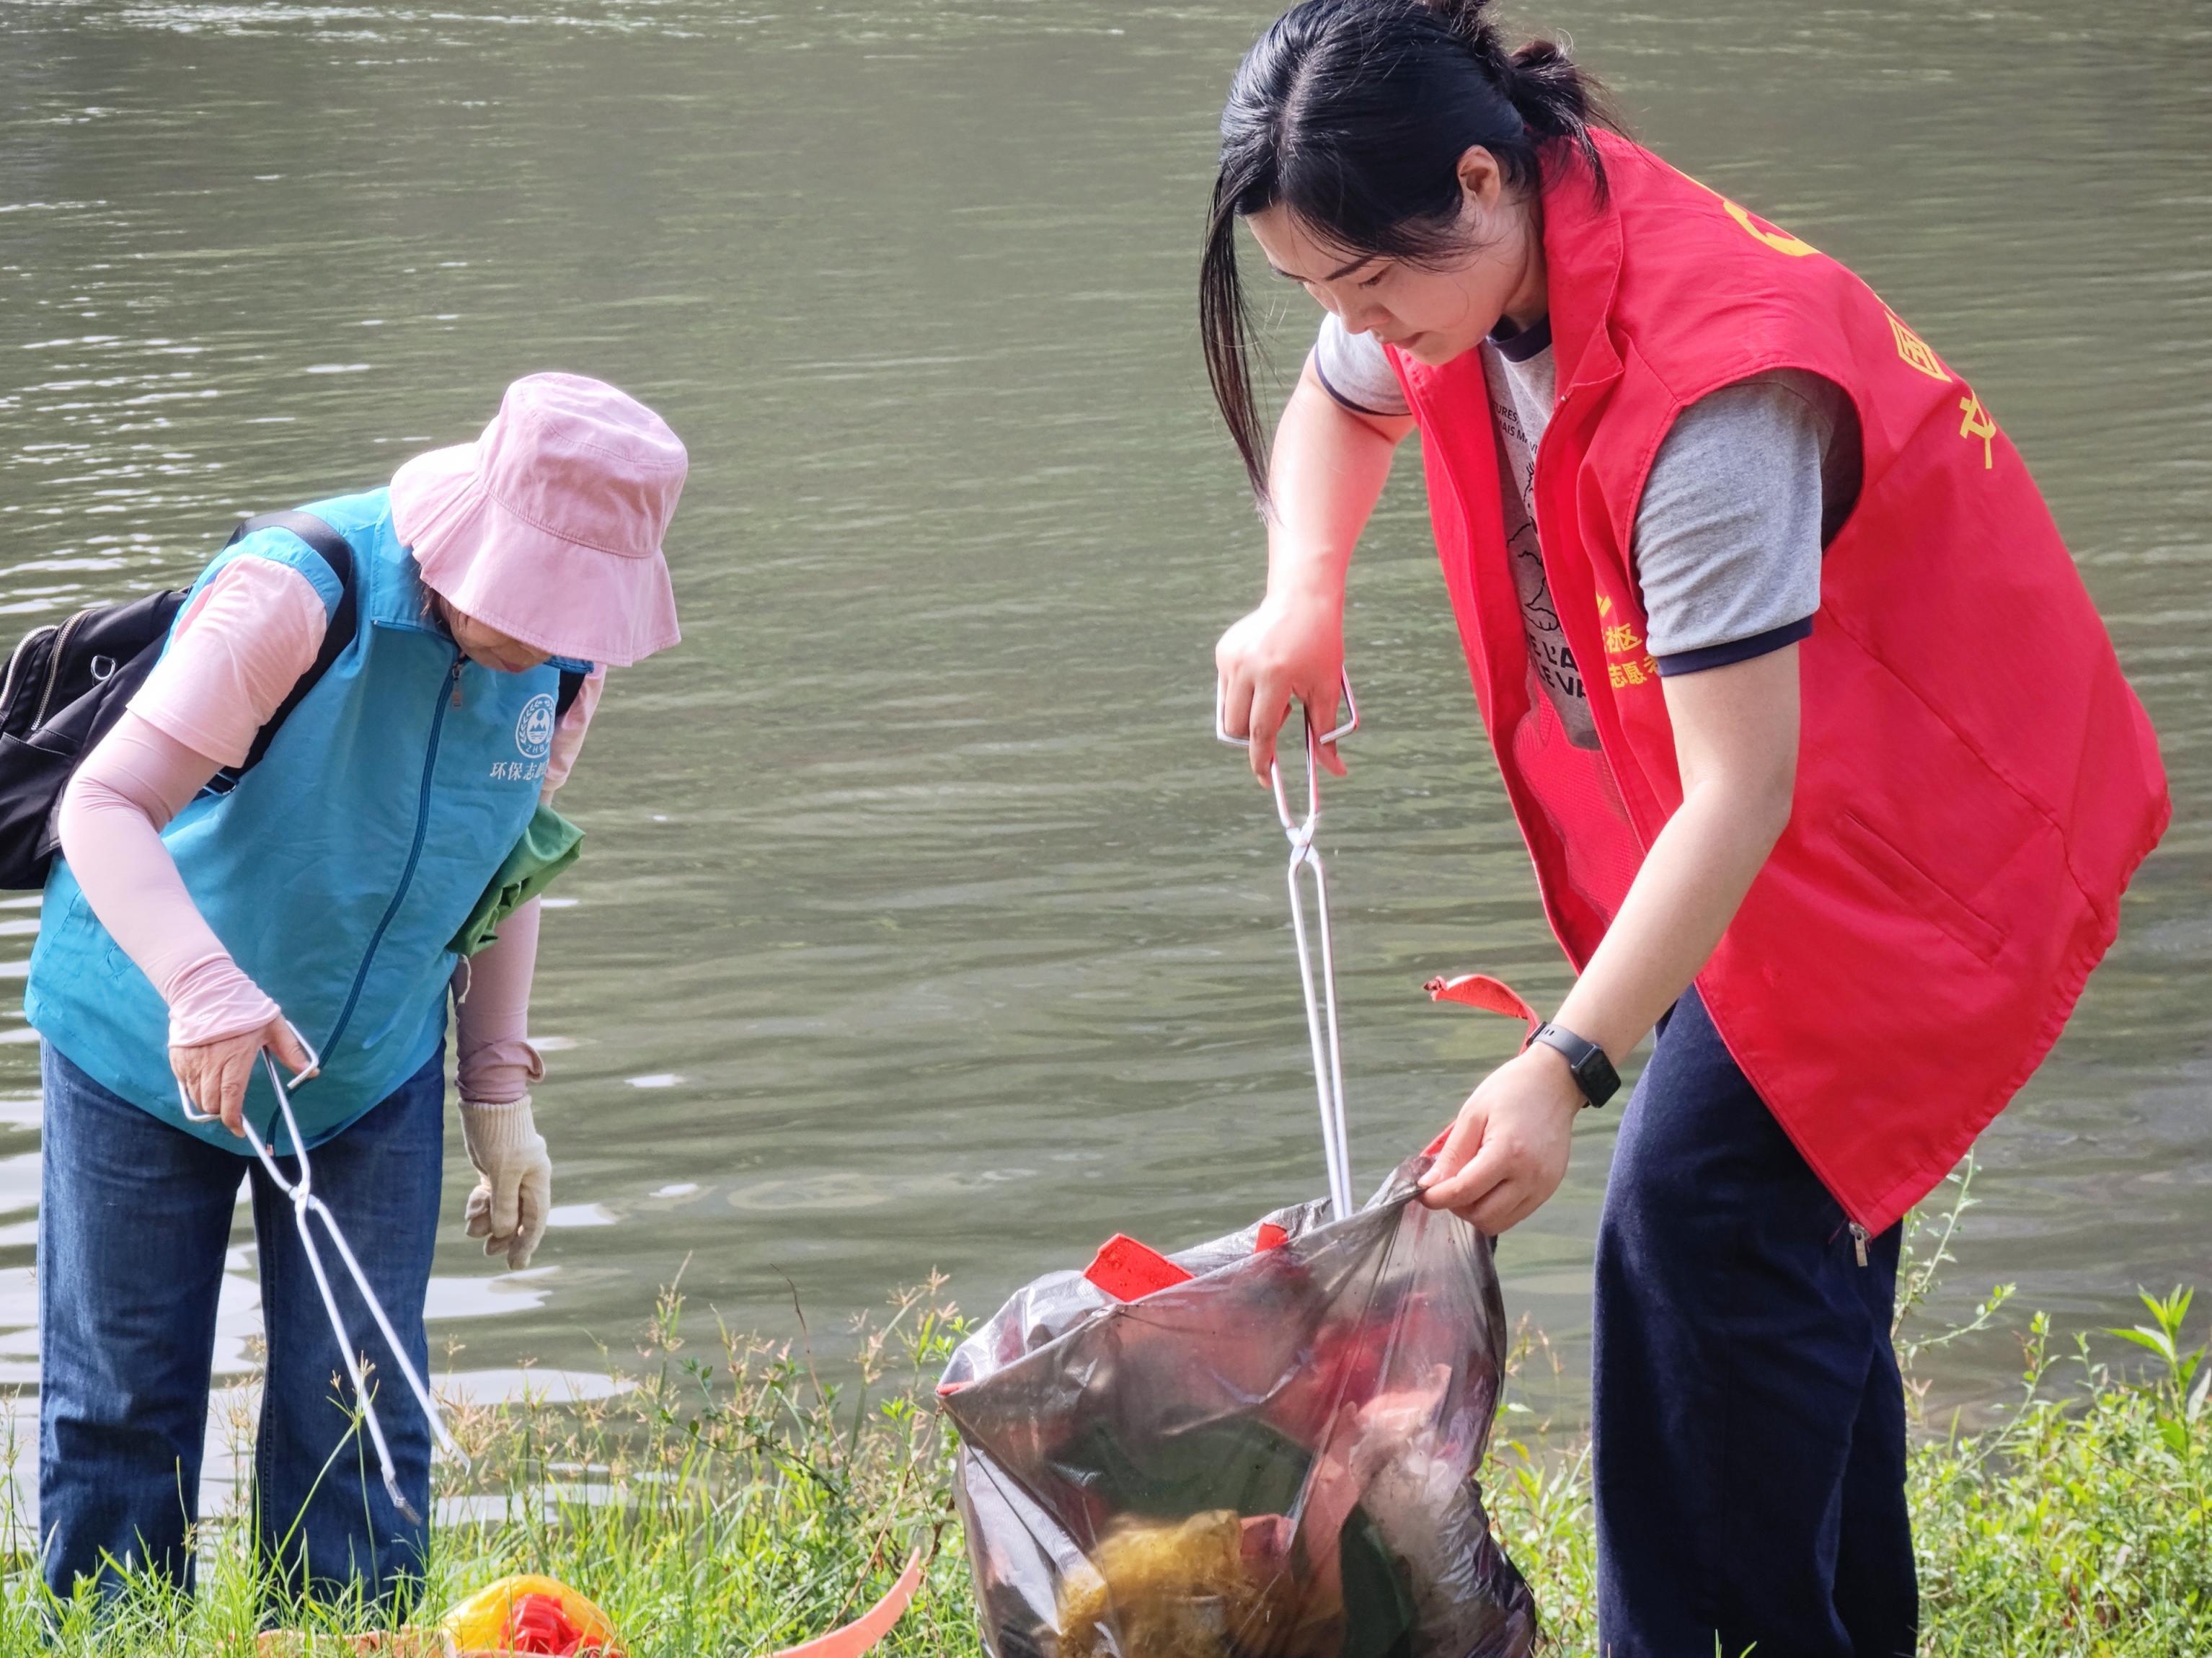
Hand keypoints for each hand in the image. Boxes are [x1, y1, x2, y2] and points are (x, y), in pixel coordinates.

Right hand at [170, 1016, 314, 1136]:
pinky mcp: (177, 1057)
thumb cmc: (244, 1006)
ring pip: (195, 1097)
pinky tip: (205, 1081)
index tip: (239, 1130)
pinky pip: (184, 1084)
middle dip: (222, 1112)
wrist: (206, 988)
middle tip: (232, 1110)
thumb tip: (310, 1072)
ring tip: (220, 1097)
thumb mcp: (273, 1025)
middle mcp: (210, 1063)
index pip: (231, 1097)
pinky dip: (194, 1090)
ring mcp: (191, 1061)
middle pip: (211, 1103)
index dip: (233, 1118)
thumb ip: (290, 1050)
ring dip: (207, 1103)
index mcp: (235, 1057)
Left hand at [458, 1094, 550, 1268]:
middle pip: (518, 1218)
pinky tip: (472, 1208)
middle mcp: (527, 1180)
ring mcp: (511, 1175)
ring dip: (486, 1222)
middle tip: (488, 1252)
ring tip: (471, 1225)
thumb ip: (504, 1203)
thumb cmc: (500, 1133)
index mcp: (537, 1180)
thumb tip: (503, 1232)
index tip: (515, 1265)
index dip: (525, 1244)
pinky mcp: (495, 1170)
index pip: (535, 1220)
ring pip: (501, 1209)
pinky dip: (481, 1206)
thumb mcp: (502, 1171)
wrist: (489, 1101)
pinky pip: (491, 1198)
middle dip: (502, 1237)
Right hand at [1215, 592, 1346, 784]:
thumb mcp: (1327, 687)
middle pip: (1237, 727)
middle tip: (1282, 716)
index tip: (1265, 779)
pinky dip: (1244, 694)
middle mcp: (1246, 666)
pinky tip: (1266, 671)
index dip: (1261, 760)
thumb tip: (1335, 770)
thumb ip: (1325, 731)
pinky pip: (1227, 689)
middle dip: (1254, 736)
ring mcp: (1230, 657)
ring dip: (1250, 714)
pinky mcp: (1222, 651)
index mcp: (1274, 675)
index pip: (1260, 731)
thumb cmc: (1320, 642)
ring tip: (1277, 689)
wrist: (1302, 598)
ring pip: (1228, 710)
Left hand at [1416, 1045, 1582, 1233]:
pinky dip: (1497, 1208)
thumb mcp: (1473, 1113)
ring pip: (1500, 1222)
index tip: (1422, 1194)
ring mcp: (1543, 1185)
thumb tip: (1430, 1184)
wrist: (1555, 1082)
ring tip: (1469, 1184)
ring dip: (1477, 1211)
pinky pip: (1517, 1214)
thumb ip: (1452, 1153)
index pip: (1464, 1191)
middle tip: (1448, 1185)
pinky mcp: (1549, 1188)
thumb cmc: (1512, 1090)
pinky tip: (1489, 1184)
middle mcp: (1530, 1176)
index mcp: (1508, 1152)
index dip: (1437, 1198)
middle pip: (1483, 1216)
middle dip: (1457, 1206)